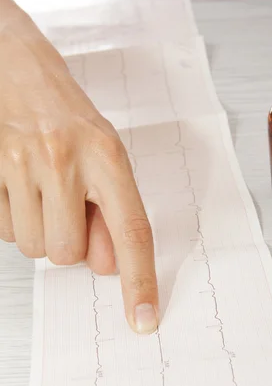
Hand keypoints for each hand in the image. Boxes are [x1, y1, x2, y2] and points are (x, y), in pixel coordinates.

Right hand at [0, 7, 157, 333]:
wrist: (15, 68)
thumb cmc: (66, 115)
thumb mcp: (105, 158)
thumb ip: (111, 213)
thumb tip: (110, 266)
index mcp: (107, 157)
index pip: (131, 232)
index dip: (139, 281)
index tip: (144, 318)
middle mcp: (65, 160)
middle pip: (67, 253)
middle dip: (68, 242)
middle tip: (66, 205)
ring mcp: (21, 164)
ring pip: (33, 247)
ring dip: (40, 230)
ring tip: (41, 189)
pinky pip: (5, 230)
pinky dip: (14, 218)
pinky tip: (18, 185)